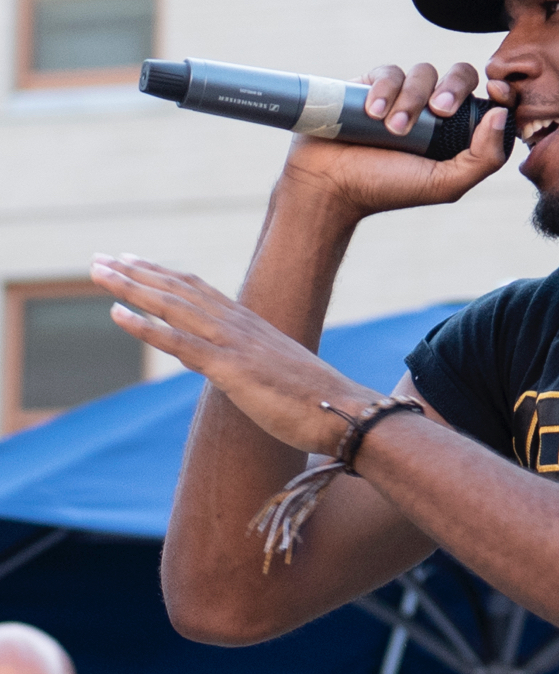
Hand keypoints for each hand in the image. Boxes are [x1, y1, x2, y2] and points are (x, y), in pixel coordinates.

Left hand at [89, 255, 383, 454]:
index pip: (200, 291)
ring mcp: (235, 344)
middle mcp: (241, 326)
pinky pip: (179, 343)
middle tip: (100, 260)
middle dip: (137, 273)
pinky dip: (145, 326)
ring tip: (98, 273)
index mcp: (252, 326)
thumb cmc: (319, 404)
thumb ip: (257, 368)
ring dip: (131, 287)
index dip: (165, 275)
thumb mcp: (281, 377)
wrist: (346, 413)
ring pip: (173, 307)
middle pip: (180, 289)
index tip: (134, 263)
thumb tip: (245, 376)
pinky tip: (117, 313)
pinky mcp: (232, 369)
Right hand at [281, 60, 510, 222]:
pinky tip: (373, 113)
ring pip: (423, 72)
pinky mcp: (374, 85)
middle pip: (460, 75)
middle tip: (439, 111)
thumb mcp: (445, 185)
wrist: (332, 184)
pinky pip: (389, 71)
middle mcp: (433, 111)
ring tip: (392, 129)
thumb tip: (501, 115)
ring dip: (410, 99)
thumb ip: (483, 158)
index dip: (499, 90)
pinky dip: (384, 90)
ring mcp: (404, 95)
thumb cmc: (388, 188)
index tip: (497, 91)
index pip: (487, 100)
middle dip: (453, 88)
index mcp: (458, 133)